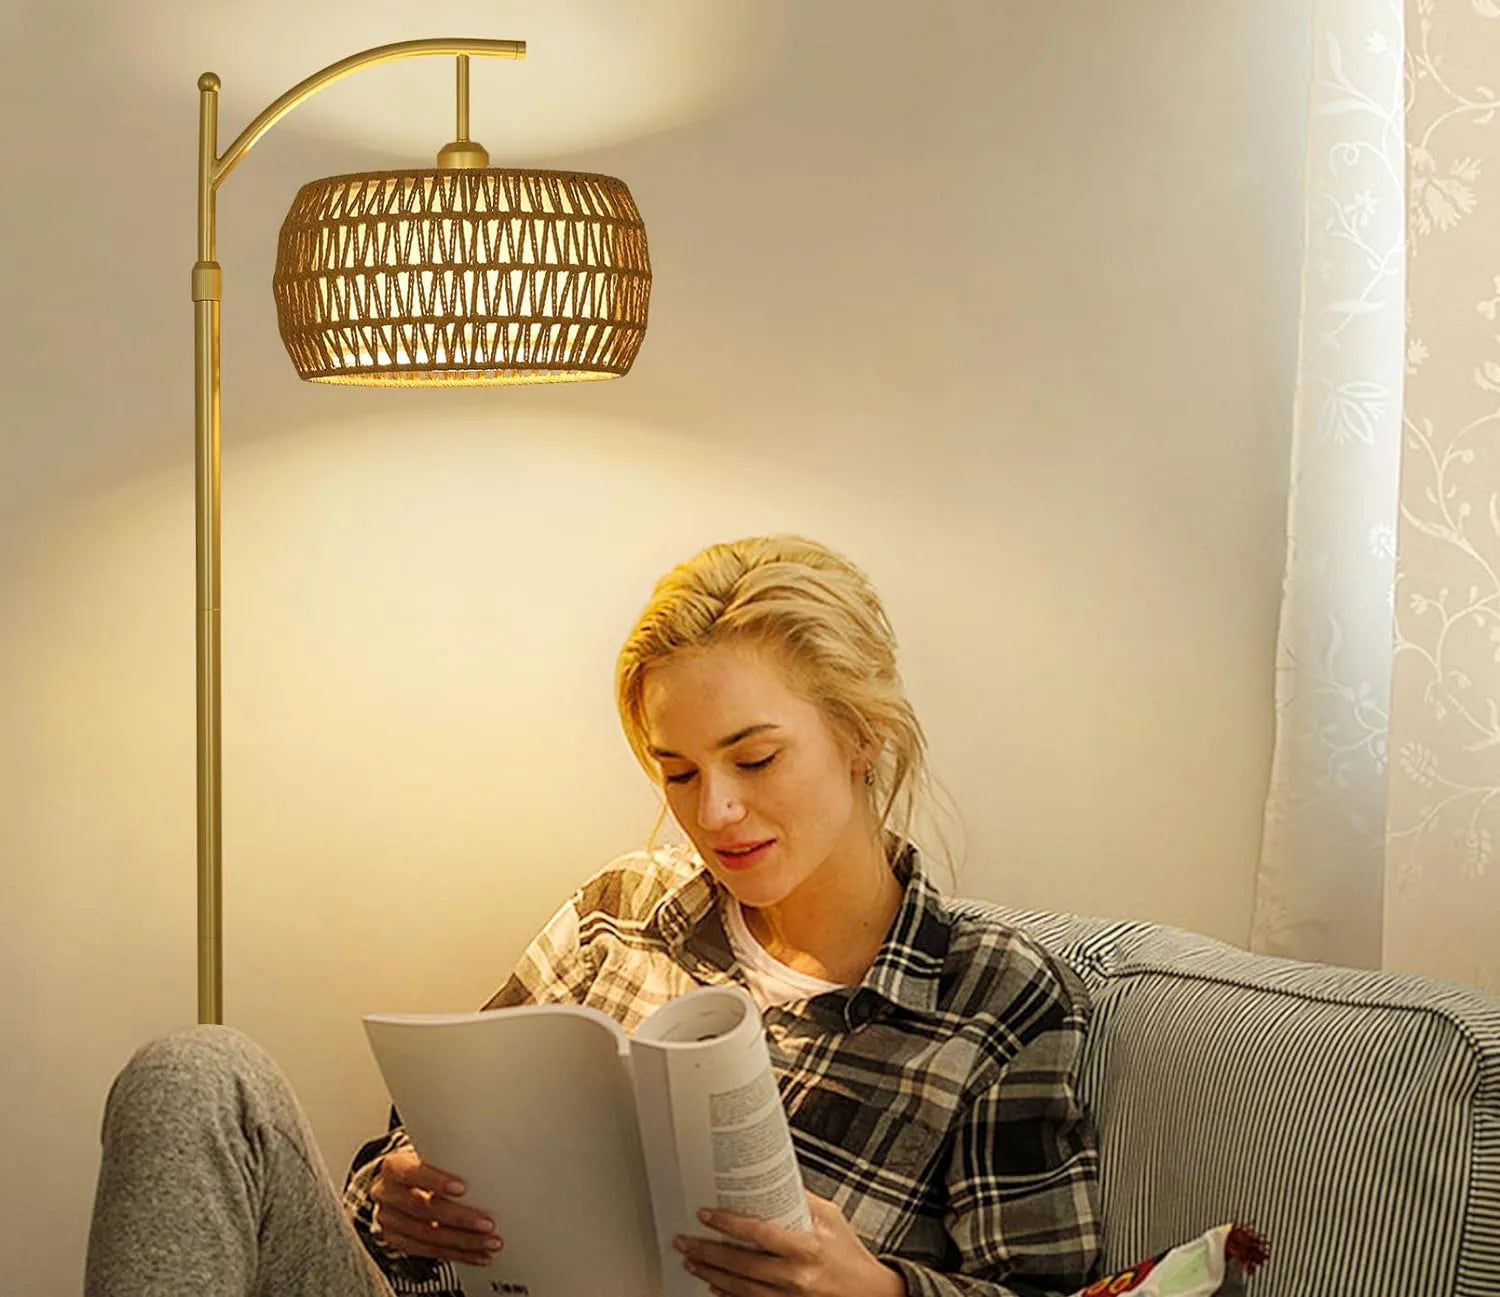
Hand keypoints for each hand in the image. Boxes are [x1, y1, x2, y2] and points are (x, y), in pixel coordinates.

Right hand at [369, 1147, 501, 1266]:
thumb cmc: (423, 1163)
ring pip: (427, 1236)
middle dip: (459, 1218)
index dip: (436, 1181)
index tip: (462, 1188)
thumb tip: (484, 1162)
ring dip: (463, 1242)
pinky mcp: (397, 1241)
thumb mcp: (430, 1153)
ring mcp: (389, 1221)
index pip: (412, 1173)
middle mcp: (387, 1194)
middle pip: (423, 1209)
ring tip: (488, 1243)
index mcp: (394, 1166)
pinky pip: (428, 1251)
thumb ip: (447, 1159)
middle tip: (486, 1224)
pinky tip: (476, 1254)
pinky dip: (456, 1254)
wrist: (398, 1181)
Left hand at [674, 1193, 905, 1296]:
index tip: (706, 1215)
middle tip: (685, 1242)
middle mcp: (796, 1275)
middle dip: (708, 1252)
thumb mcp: (830, 1218)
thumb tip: (774, 1176)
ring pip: (740, 1288)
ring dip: (711, 1274)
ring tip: (692, 1261)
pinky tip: (713, 1286)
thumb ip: (801, 1200)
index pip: (759, 1233)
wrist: (870, 1294)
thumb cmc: (849, 1253)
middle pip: (742, 1265)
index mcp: (807, 1246)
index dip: (728, 1224)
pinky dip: (728, 1296)